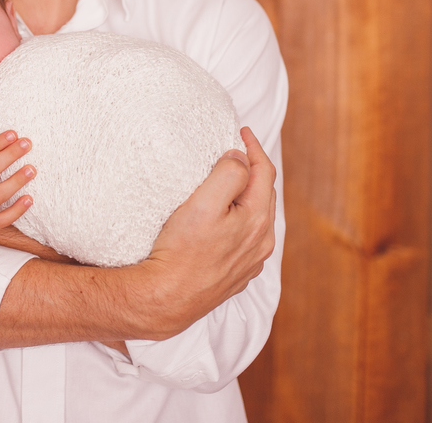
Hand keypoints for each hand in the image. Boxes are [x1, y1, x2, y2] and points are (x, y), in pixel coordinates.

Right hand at [136, 126, 276, 336]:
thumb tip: (240, 159)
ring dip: (248, 195)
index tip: (241, 132)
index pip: (265, 173)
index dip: (254, 148)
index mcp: (257, 220)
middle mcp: (261, 243)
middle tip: (234, 151)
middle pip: (264, 195)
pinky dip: (241, 220)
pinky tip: (225, 220)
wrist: (166, 299)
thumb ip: (228, 175)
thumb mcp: (203, 203)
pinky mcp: (235, 275)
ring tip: (229, 182)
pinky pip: (246, 239)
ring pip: (257, 218)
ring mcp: (250, 262)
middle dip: (252, 170)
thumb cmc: (181, 252)